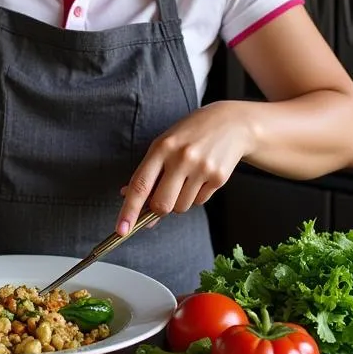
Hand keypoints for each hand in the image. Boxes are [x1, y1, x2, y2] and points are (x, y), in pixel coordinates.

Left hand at [116, 102, 255, 234]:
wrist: (230, 123)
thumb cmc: (190, 135)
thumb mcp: (165, 144)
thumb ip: (147, 171)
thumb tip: (128, 197)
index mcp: (162, 147)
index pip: (140, 185)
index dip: (129, 210)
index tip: (121, 230)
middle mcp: (181, 158)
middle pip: (161, 205)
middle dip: (158, 210)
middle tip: (161, 200)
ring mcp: (201, 168)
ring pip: (181, 207)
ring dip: (179, 202)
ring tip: (186, 178)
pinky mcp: (218, 177)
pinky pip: (199, 202)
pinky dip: (195, 196)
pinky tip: (201, 177)